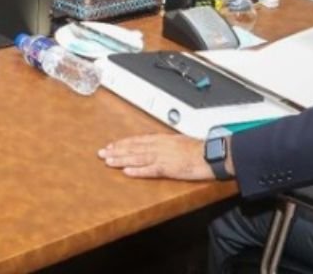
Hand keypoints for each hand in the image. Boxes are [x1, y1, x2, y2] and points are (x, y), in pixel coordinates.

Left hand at [98, 134, 216, 179]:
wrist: (211, 154)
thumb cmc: (199, 149)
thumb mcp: (179, 141)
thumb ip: (167, 144)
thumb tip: (160, 145)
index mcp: (162, 139)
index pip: (138, 140)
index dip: (123, 143)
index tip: (111, 145)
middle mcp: (159, 146)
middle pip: (133, 148)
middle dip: (116, 151)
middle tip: (101, 153)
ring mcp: (163, 157)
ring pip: (137, 158)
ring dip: (121, 160)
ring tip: (108, 161)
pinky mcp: (168, 168)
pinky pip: (150, 170)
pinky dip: (137, 171)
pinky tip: (126, 172)